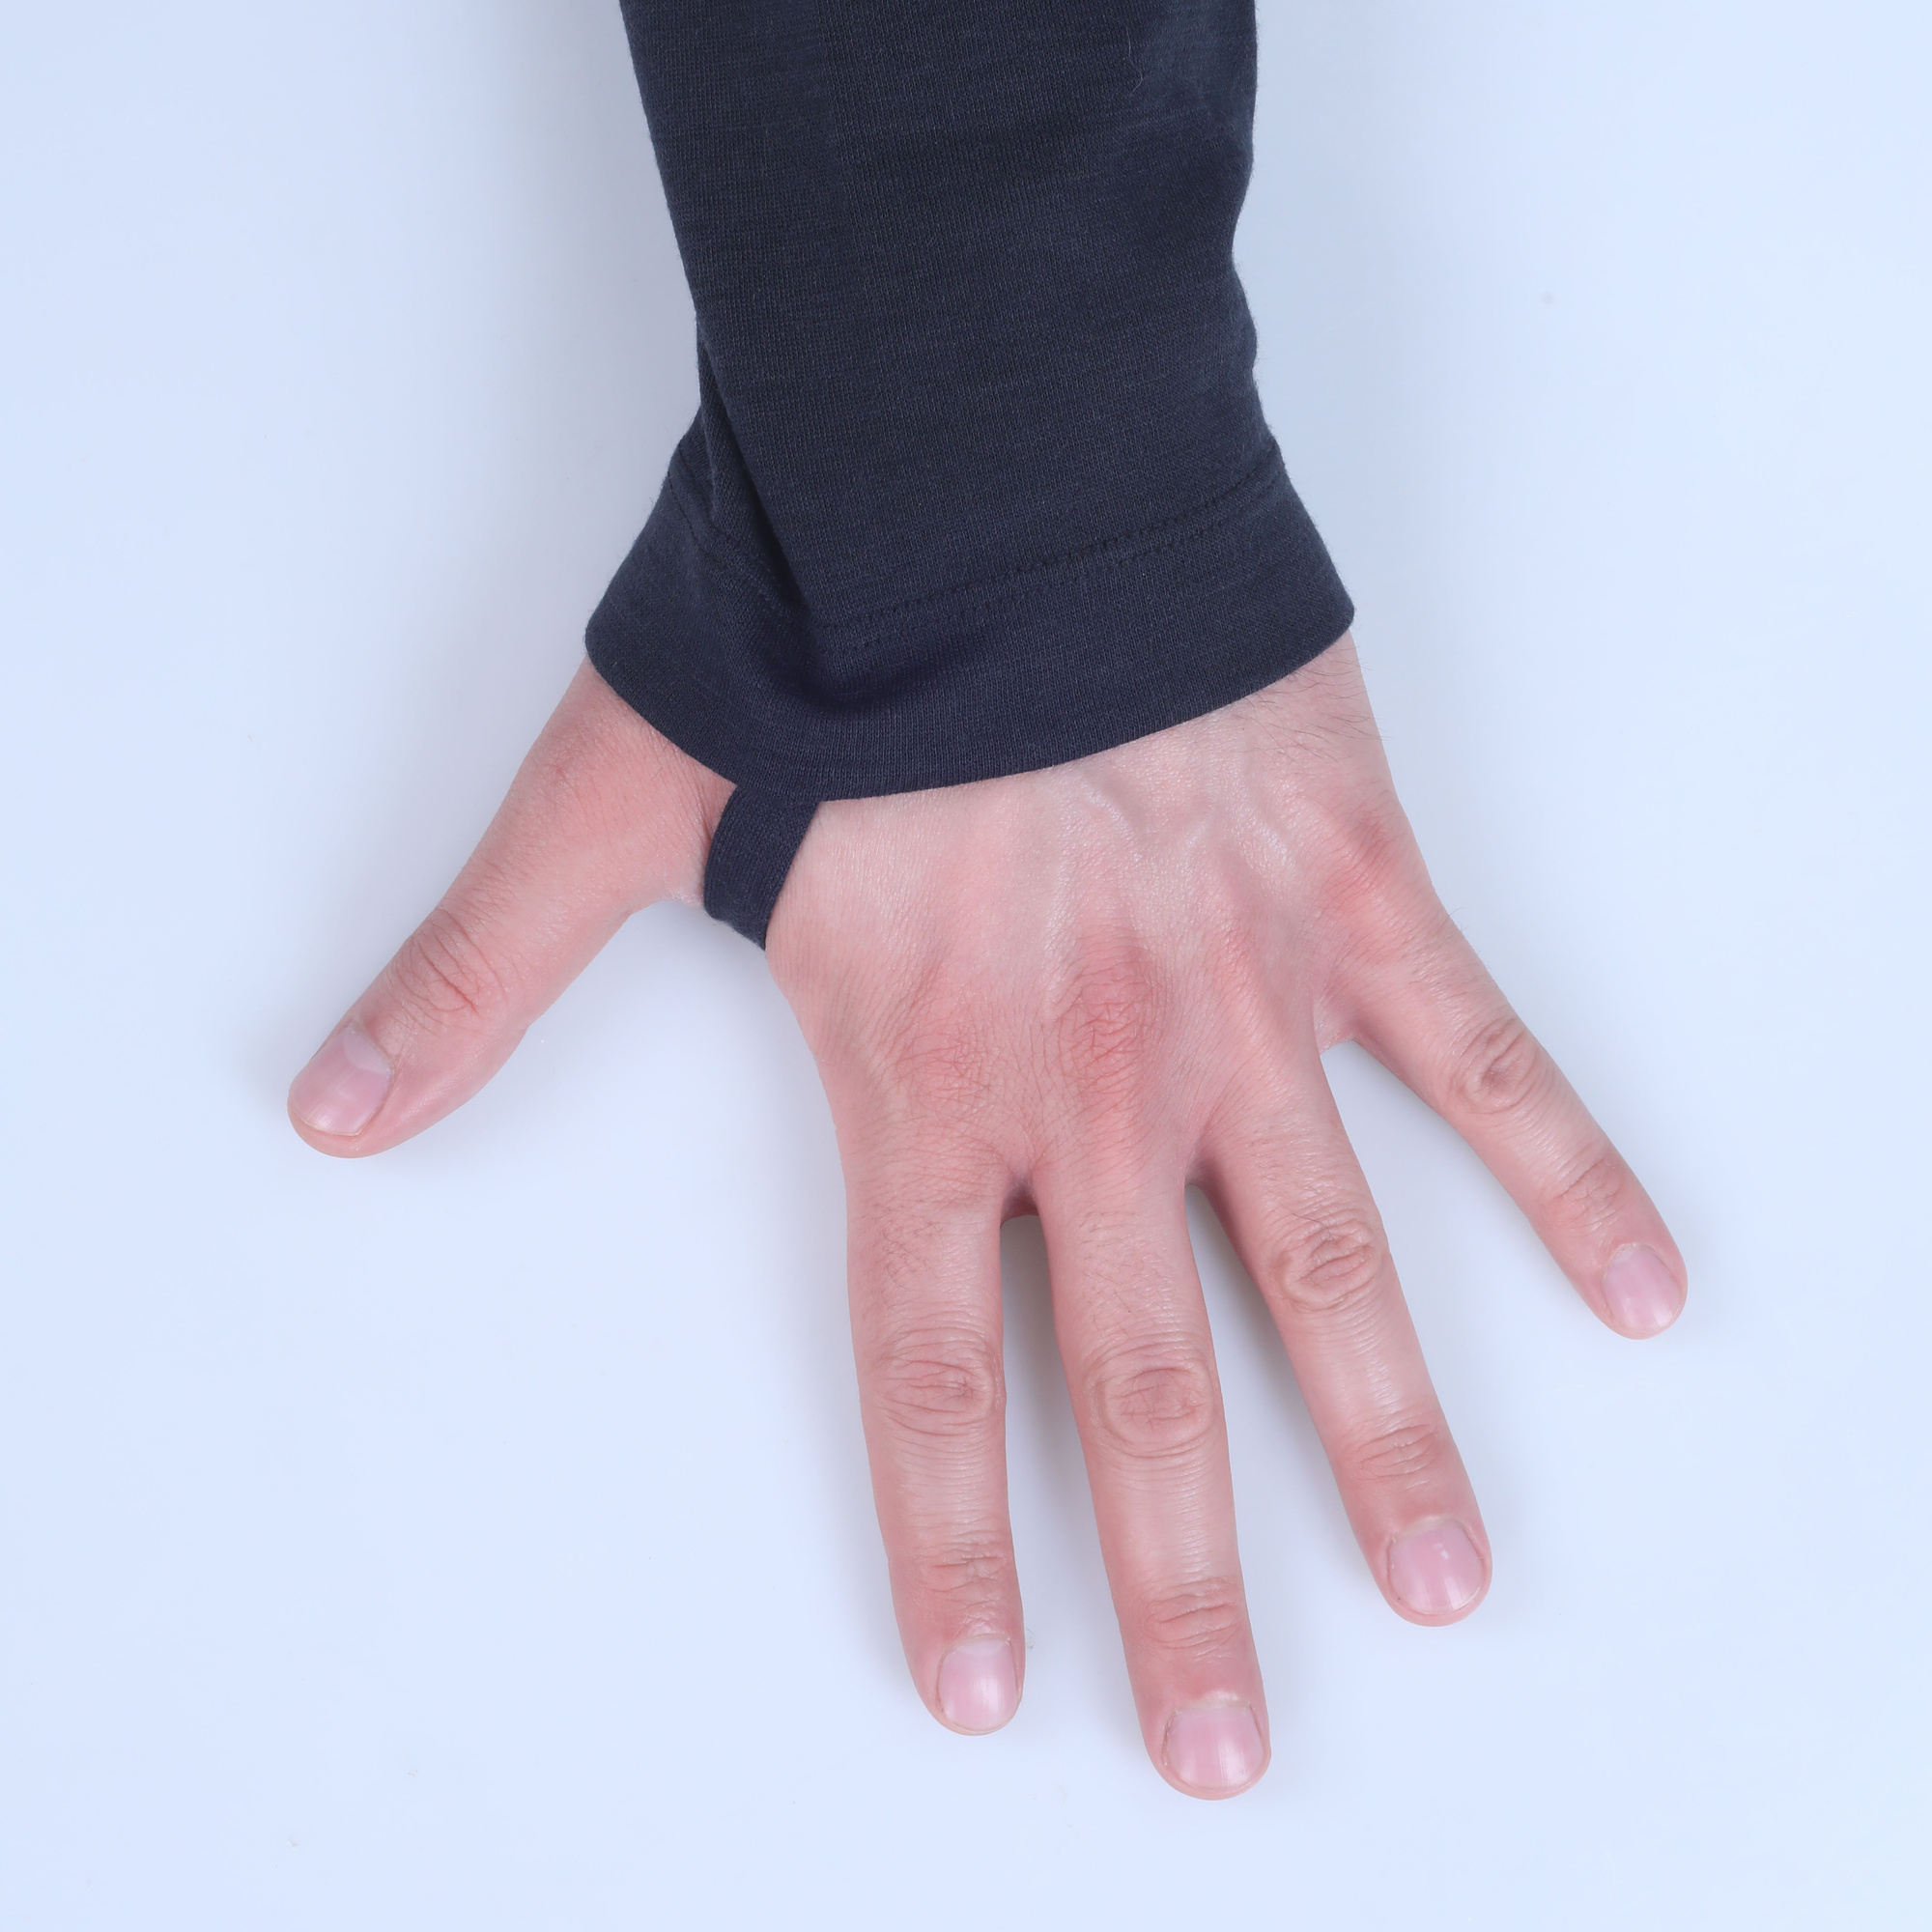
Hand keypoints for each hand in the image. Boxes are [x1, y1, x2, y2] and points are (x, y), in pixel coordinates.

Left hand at [289, 637, 1685, 1797]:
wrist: (988, 463)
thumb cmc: (825, 633)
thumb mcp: (616, 808)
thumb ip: (479, 976)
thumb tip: (328, 1104)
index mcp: (928, 1079)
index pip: (938, 1369)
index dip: (960, 1543)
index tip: (997, 1688)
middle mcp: (1097, 1082)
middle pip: (1153, 1381)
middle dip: (1189, 1581)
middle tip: (1224, 1746)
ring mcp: (1243, 1003)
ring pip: (1335, 1267)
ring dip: (1392, 1439)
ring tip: (1445, 1585)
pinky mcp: (1353, 901)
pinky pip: (1482, 1061)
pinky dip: (1567, 1173)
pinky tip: (1643, 1289)